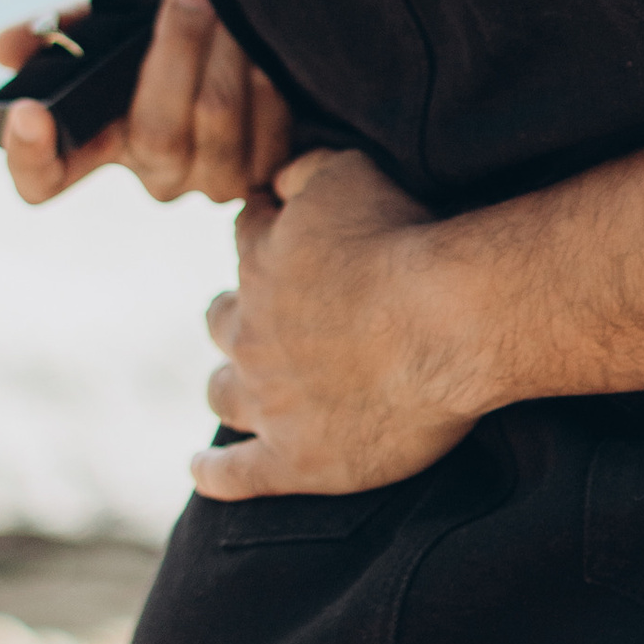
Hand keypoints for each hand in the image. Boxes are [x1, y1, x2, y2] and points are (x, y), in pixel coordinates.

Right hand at [0, 0, 294, 205]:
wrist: (243, 28)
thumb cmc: (168, 30)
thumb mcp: (113, 22)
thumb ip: (61, 28)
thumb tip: (5, 47)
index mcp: (99, 142)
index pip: (43, 178)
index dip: (30, 156)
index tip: (28, 111)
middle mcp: (154, 174)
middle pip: (155, 135)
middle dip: (175, 52)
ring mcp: (210, 180)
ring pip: (215, 123)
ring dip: (224, 54)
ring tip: (226, 1)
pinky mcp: (267, 172)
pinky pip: (267, 131)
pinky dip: (265, 81)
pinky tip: (261, 43)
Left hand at [192, 148, 485, 497]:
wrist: (440, 323)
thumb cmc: (401, 240)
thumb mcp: (347, 172)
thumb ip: (303, 170)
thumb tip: (277, 181)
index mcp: (261, 262)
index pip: (247, 237)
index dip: (267, 231)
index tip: (287, 235)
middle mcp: (251, 332)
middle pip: (223, 320)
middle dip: (239, 314)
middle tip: (271, 318)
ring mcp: (268, 400)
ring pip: (223, 393)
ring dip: (229, 385)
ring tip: (237, 387)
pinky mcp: (293, 459)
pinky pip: (235, 474)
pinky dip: (214, 473)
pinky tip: (202, 470)